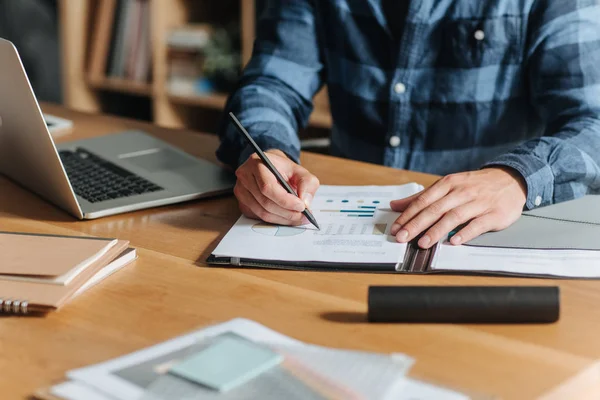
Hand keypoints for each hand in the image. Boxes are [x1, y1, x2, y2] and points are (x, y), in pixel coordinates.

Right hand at [234, 149, 319, 224]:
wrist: (270, 168)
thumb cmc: (283, 169)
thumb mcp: (299, 170)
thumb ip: (307, 183)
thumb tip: (305, 202)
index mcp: (257, 163)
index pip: (268, 187)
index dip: (285, 200)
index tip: (301, 206)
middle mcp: (245, 176)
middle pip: (265, 202)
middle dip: (287, 212)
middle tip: (303, 216)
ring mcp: (241, 190)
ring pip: (262, 212)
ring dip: (282, 218)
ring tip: (298, 218)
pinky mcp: (242, 203)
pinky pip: (259, 216)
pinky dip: (275, 220)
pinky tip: (286, 217)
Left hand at [389, 167, 526, 247]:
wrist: (511, 180)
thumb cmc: (474, 185)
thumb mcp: (447, 186)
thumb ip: (421, 197)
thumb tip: (395, 205)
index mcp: (448, 184)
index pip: (423, 200)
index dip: (408, 215)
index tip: (396, 228)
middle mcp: (461, 192)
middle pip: (435, 209)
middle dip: (416, 224)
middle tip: (402, 237)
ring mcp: (478, 202)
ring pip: (454, 217)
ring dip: (437, 231)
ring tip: (423, 242)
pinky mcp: (494, 214)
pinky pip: (478, 224)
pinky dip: (465, 233)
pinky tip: (453, 241)